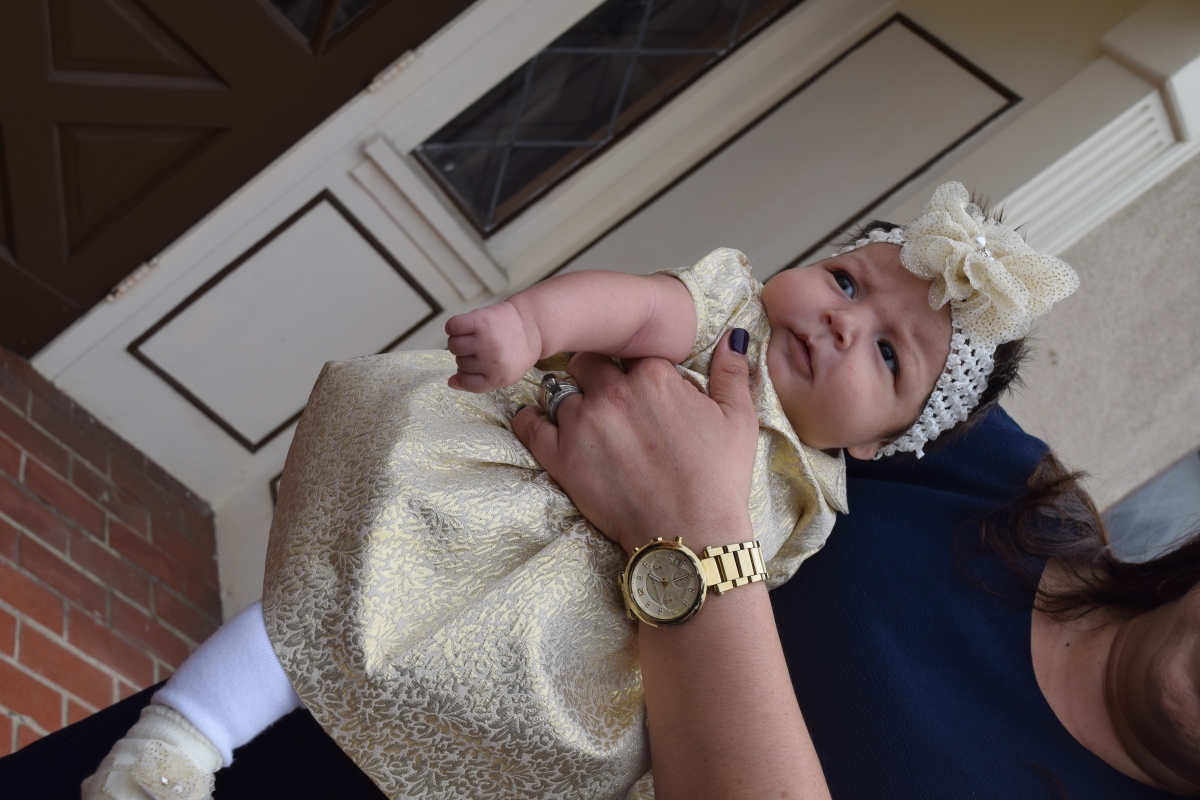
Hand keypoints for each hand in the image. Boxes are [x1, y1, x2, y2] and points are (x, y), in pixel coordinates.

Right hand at [445, 302, 541, 391]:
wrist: (532, 326)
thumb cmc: (515, 352)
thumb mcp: (504, 376)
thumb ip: (478, 383)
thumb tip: (451, 382)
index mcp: (497, 377)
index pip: (466, 382)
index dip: (466, 375)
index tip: (474, 366)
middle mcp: (491, 361)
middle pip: (459, 363)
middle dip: (467, 356)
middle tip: (483, 347)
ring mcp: (485, 340)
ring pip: (453, 346)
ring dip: (459, 341)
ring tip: (474, 337)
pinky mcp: (480, 320)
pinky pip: (452, 326)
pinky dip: (453, 327)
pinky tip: (464, 327)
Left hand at [512, 330, 757, 554]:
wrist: (691, 536)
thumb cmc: (718, 480)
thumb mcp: (738, 419)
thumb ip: (731, 371)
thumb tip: (733, 336)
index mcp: (654, 376)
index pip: (630, 347)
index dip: (632, 362)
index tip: (635, 377)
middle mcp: (613, 393)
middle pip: (587, 360)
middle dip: (595, 371)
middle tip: (604, 390)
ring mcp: (582, 424)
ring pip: (558, 389)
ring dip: (568, 397)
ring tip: (580, 412)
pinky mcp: (561, 458)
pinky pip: (529, 424)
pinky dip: (528, 418)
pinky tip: (533, 418)